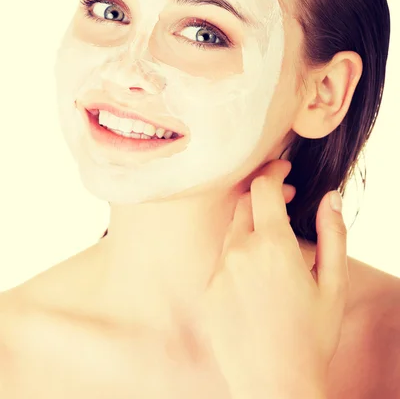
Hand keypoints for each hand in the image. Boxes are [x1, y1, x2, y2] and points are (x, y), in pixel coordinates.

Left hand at [197, 159, 347, 398]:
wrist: (275, 386)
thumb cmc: (311, 337)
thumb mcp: (333, 284)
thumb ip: (332, 233)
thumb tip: (330, 197)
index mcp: (272, 245)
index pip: (262, 187)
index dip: (272, 170)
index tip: (283, 167)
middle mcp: (239, 252)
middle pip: (244, 203)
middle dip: (263, 194)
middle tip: (285, 198)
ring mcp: (218, 272)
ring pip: (232, 230)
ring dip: (251, 224)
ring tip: (275, 242)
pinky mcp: (208, 291)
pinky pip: (222, 258)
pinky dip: (239, 252)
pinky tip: (258, 275)